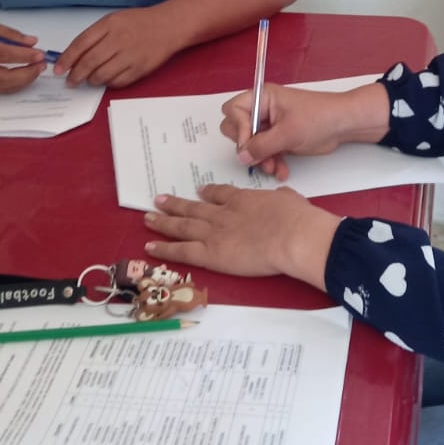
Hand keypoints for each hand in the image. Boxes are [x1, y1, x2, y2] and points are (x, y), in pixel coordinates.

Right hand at [0, 17, 45, 94]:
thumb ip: (7, 33)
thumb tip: (32, 42)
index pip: (1, 54)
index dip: (22, 55)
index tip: (39, 53)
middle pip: (2, 78)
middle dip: (26, 74)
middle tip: (41, 65)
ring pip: (2, 87)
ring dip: (23, 81)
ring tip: (37, 70)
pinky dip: (15, 85)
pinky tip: (26, 76)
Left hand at [53, 8, 175, 87]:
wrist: (168, 26)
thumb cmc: (139, 23)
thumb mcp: (113, 20)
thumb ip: (94, 36)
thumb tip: (73, 56)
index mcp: (110, 24)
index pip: (81, 44)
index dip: (67, 59)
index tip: (58, 69)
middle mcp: (119, 39)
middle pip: (89, 62)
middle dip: (76, 74)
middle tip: (70, 81)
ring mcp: (130, 55)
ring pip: (102, 75)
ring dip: (91, 80)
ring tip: (89, 79)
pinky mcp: (140, 69)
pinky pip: (117, 82)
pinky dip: (108, 83)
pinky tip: (106, 79)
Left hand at [144, 185, 341, 287]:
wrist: (292, 235)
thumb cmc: (297, 218)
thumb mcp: (290, 199)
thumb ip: (282, 197)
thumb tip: (284, 196)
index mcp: (243, 200)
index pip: (220, 194)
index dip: (208, 193)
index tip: (200, 191)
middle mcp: (223, 214)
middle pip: (194, 208)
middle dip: (176, 204)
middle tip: (160, 199)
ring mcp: (214, 232)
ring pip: (182, 226)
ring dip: (163, 222)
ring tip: (147, 217)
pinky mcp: (210, 253)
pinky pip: (181, 251)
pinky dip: (165, 247)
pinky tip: (150, 245)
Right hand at [220, 81, 391, 180]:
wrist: (343, 125)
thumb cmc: (320, 117)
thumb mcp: (288, 133)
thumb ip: (262, 145)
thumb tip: (242, 155)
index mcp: (263, 97)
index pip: (233, 109)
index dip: (238, 128)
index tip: (249, 143)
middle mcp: (264, 109)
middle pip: (237, 128)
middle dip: (248, 146)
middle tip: (259, 156)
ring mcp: (271, 124)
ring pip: (252, 144)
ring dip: (261, 158)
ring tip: (274, 167)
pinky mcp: (279, 138)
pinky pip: (266, 152)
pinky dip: (271, 161)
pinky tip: (282, 170)